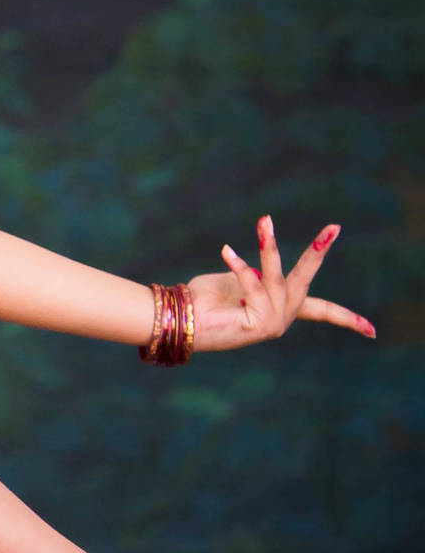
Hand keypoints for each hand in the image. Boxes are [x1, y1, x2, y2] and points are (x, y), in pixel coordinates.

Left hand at [189, 216, 374, 349]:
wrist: (179, 317)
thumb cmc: (202, 299)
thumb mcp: (238, 279)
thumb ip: (259, 274)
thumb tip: (264, 269)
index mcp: (281, 310)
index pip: (321, 312)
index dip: (346, 318)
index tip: (373, 331)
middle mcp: (281, 320)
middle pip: (306, 282)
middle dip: (318, 253)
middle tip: (335, 227)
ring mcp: (272, 325)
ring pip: (277, 278)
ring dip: (269, 247)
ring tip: (264, 220)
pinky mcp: (259, 326)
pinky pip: (255, 286)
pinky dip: (241, 266)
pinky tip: (228, 250)